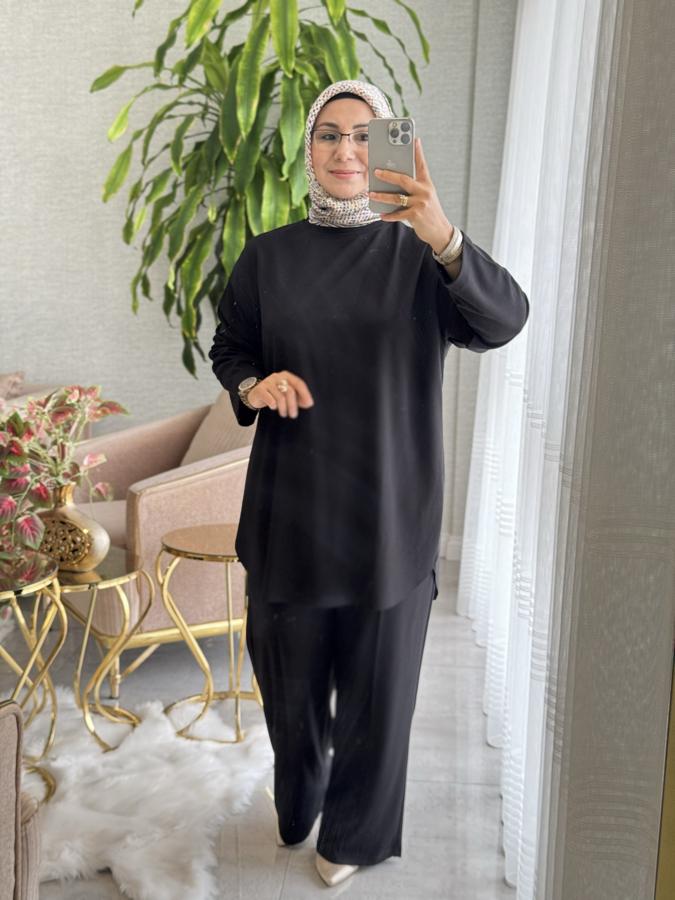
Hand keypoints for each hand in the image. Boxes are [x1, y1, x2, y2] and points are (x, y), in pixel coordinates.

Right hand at [247, 370, 313, 418]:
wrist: (255, 394)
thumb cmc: (274, 394)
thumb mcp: (287, 394)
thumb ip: (298, 397)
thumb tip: (309, 403)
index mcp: (286, 376)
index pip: (299, 383)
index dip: (305, 394)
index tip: (309, 404)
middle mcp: (277, 377)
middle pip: (290, 391)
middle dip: (293, 405)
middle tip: (293, 415)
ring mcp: (268, 382)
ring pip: (280, 397)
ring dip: (283, 408)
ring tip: (284, 414)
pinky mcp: (260, 389)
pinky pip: (270, 399)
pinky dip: (273, 405)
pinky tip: (273, 408)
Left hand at [368, 137, 454, 252]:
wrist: (440, 230)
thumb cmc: (429, 211)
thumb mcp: (426, 196)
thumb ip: (414, 187)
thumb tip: (394, 180)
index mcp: (427, 184)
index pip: (421, 165)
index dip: (418, 152)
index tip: (414, 139)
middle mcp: (424, 191)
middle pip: (404, 179)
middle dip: (388, 174)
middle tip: (376, 171)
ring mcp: (420, 203)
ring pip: (397, 198)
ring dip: (382, 196)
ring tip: (371, 194)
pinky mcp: (416, 216)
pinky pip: (398, 214)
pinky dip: (389, 215)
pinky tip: (382, 215)